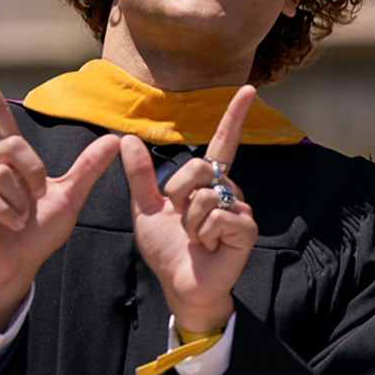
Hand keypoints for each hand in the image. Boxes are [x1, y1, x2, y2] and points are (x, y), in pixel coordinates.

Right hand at [0, 59, 120, 330]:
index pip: (0, 118)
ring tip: (20, 217)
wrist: (20, 265)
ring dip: (20, 202)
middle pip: (12, 148)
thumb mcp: (71, 196)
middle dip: (32, 176)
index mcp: (15, 159)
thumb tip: (118, 140)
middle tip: (35, 199)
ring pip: (1, 176)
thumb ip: (89, 168)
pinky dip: (7, 215)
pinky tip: (8, 225)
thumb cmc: (40, 232)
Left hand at [121, 85, 257, 331]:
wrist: (179, 284)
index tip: (249, 90)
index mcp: (208, 182)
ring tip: (195, 237)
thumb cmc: (168, 249)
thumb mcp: (145, 208)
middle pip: (200, 168)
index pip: (223, 143)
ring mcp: (240, 208)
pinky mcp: (246, 227)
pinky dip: (203, 232)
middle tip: (179, 217)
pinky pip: (216, 215)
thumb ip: (139, 175)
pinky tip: (208, 245)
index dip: (235, 115)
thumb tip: (126, 139)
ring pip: (205, 195)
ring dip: (188, 220)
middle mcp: (228, 189)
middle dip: (178, 193)